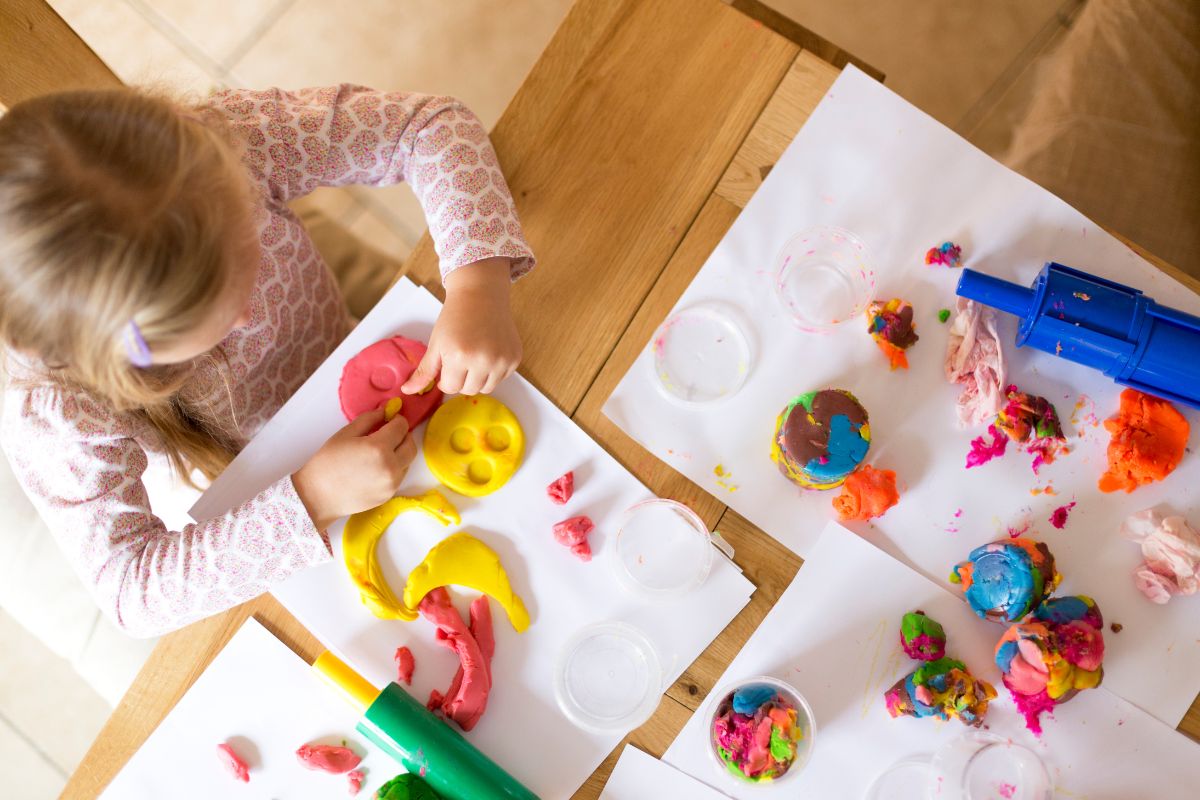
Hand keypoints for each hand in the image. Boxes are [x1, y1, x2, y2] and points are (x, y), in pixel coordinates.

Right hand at [292, 409, 416, 528]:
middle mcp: (390, 467)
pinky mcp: (389, 494)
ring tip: (381, 450)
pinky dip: (395, 466)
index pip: (401, 427)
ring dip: (401, 452)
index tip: (391, 418)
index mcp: (379, 448)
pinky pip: (400, 475)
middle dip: (404, 435)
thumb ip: (370, 419)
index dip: (397, 420)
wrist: (318, 496)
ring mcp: (391, 483)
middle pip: (411, 445)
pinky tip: (377, 466)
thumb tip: (386, 410)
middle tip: (390, 433)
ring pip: (408, 461)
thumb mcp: (346, 434)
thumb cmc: (327, 462)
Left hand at [401, 257, 520, 395]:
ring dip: (478, 378)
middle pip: (469, 390)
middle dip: (462, 379)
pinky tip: (489, 350)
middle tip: (461, 358)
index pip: (451, 388)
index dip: (446, 378)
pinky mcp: (515, 358)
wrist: (481, 294)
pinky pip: (501, 377)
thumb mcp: (436, 343)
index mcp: (460, 357)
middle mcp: (484, 361)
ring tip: (474, 355)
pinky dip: (494, 370)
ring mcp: (502, 360)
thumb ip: (424, 371)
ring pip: (487, 388)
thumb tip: (407, 391)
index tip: (447, 363)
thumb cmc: (455, 317)